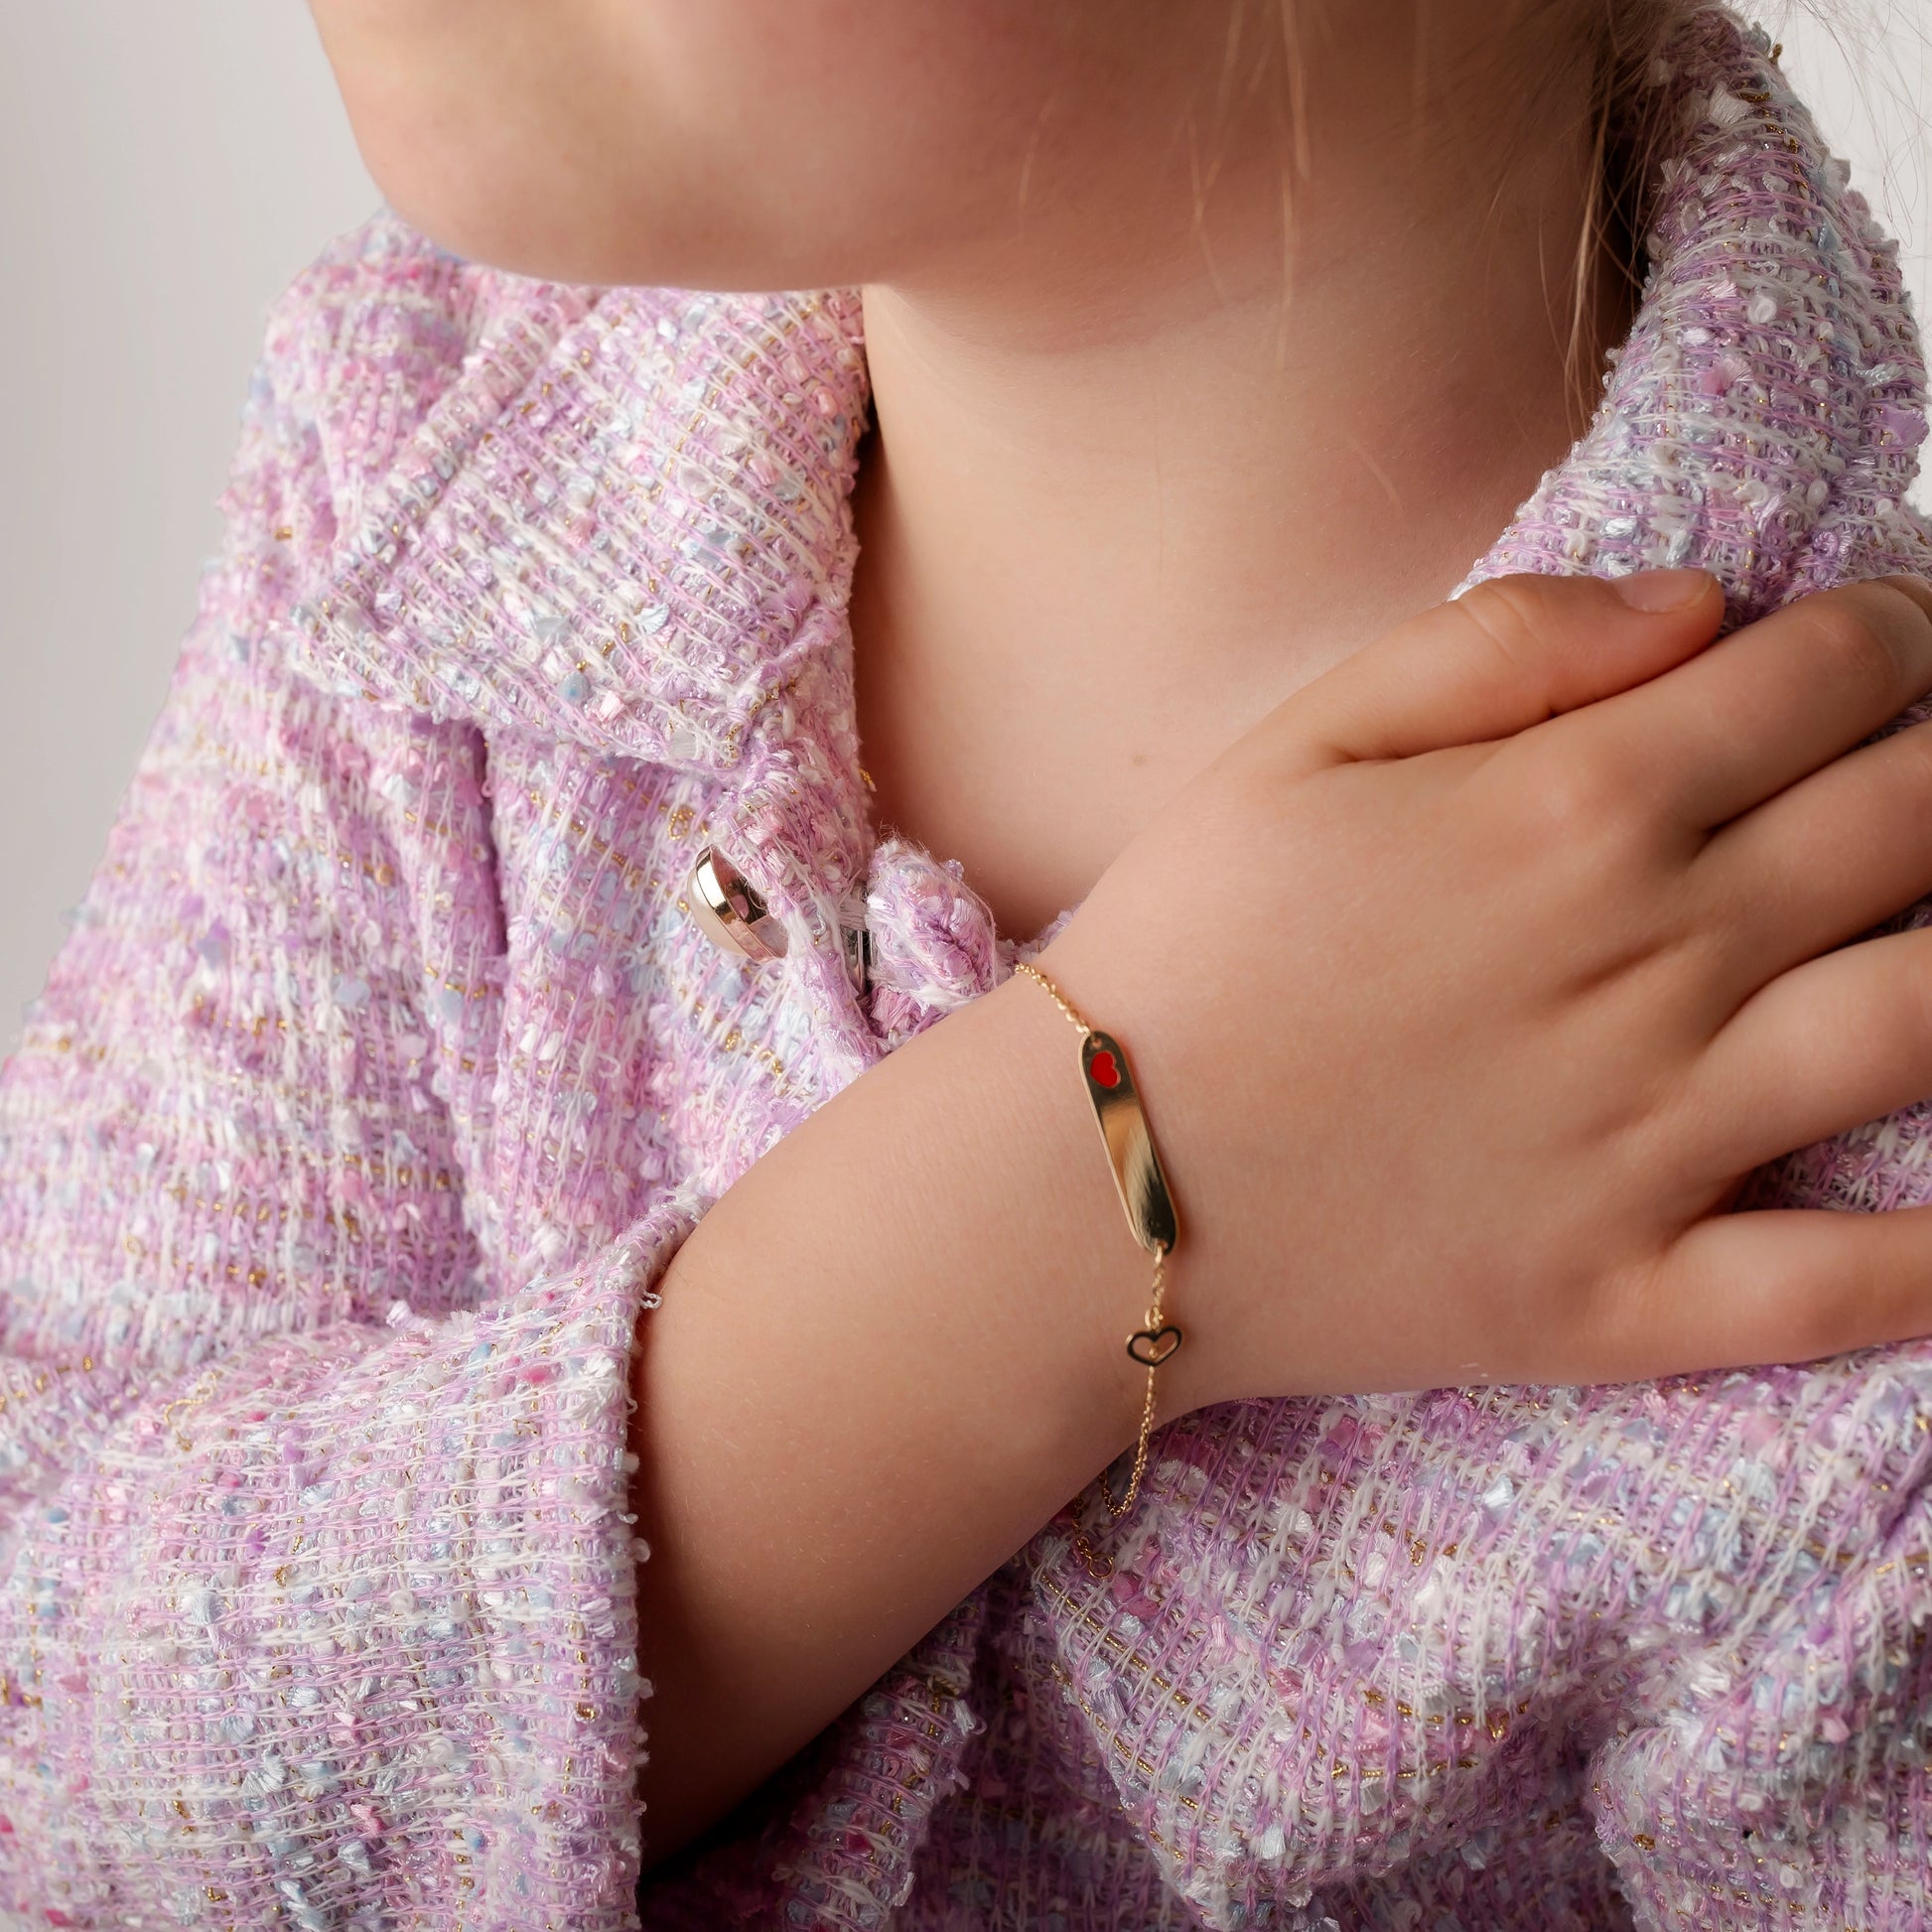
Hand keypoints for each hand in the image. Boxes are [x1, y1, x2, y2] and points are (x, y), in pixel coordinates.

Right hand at [1040, 568, 1931, 1401]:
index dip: (1892, 635)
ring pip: (1931, 1023)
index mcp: (1574, 807)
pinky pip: (1849, 1285)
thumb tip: (1703, 607)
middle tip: (1924, 767)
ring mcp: (1657, 1143)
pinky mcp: (1629, 1295)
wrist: (1087, 1184)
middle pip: (1919, 825)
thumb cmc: (1186, 947)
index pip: (1828, 676)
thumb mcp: (1298, 740)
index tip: (1884, 642)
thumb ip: (1503, 640)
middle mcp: (1653, 962)